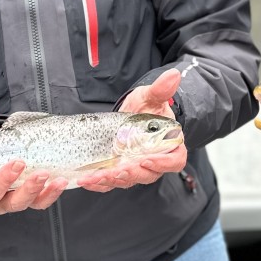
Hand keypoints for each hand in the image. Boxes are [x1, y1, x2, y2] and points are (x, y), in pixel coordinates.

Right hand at [0, 106, 68, 214]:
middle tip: (41, 173)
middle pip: (12, 203)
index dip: (2, 182)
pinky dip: (52, 193)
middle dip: (28, 189)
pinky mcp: (29, 199)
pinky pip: (42, 201)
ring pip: (30, 203)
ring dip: (45, 192)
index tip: (16, 163)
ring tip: (59, 180)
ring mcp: (14, 201)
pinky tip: (62, 182)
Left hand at [79, 69, 187, 191]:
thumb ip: (161, 89)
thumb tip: (173, 75)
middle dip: (131, 174)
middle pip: (148, 175)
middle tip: (116, 170)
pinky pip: (111, 183)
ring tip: (94, 176)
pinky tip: (86, 180)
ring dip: (110, 180)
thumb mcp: (151, 96)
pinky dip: (99, 184)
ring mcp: (136, 168)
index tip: (146, 160)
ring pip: (127, 180)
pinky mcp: (119, 171)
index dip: (162, 163)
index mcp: (168, 145)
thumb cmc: (146, 107)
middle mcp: (154, 160)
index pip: (174, 160)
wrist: (131, 113)